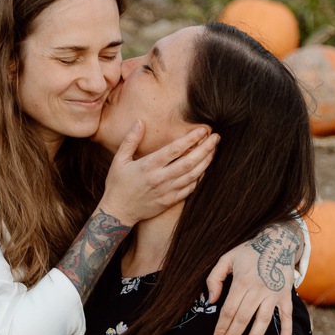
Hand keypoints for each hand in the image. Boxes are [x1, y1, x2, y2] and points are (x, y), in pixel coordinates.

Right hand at [100, 121, 218, 225]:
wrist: (117, 212)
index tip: (203, 130)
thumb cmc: (117, 184)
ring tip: (214, 150)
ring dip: (206, 162)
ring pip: (192, 176)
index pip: (175, 149)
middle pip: (189, 162)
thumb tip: (140, 122)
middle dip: (205, 149)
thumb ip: (130, 140)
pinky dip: (199, 179)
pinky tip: (205, 169)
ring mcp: (166, 191)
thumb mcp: (119, 160)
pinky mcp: (169, 201)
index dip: (191, 139)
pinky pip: (189, 189)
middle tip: (216, 138)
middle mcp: (160, 179)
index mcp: (148, 166)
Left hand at [206, 226, 299, 334]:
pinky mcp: (286, 295)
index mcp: (242, 282)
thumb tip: (211, 300)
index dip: (222, 326)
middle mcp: (258, 290)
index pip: (229, 310)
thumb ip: (214, 278)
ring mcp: (274, 293)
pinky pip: (287, 315)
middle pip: (243, 318)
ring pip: (263, 320)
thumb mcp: (227, 258)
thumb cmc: (248, 251)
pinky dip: (287, 330)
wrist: (278, 241)